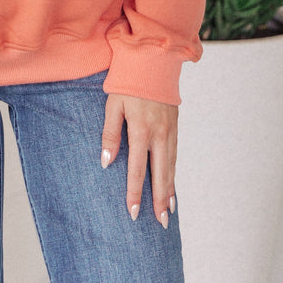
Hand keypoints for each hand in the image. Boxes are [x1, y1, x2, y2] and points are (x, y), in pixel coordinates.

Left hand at [100, 93, 176, 227]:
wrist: (152, 59)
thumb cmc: (127, 81)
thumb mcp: (112, 104)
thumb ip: (110, 133)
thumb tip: (107, 162)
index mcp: (140, 129)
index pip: (137, 169)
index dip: (135, 192)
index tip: (133, 212)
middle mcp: (159, 133)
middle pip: (160, 174)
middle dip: (160, 200)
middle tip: (160, 223)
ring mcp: (169, 130)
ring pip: (170, 166)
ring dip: (170, 190)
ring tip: (168, 211)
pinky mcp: (175, 126)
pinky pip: (175, 155)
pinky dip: (174, 172)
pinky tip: (172, 184)